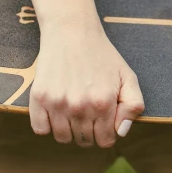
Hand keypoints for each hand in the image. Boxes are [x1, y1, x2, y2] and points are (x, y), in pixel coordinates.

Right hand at [29, 21, 144, 147]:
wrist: (72, 31)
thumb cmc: (102, 55)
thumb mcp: (128, 76)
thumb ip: (133, 106)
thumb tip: (121, 132)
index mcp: (103, 103)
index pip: (105, 141)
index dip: (106, 132)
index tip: (102, 120)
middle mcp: (80, 106)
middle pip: (84, 141)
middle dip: (88, 131)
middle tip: (87, 111)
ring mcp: (57, 103)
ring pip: (63, 138)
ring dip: (68, 129)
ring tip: (72, 110)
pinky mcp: (39, 97)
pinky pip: (40, 129)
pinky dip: (47, 125)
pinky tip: (55, 110)